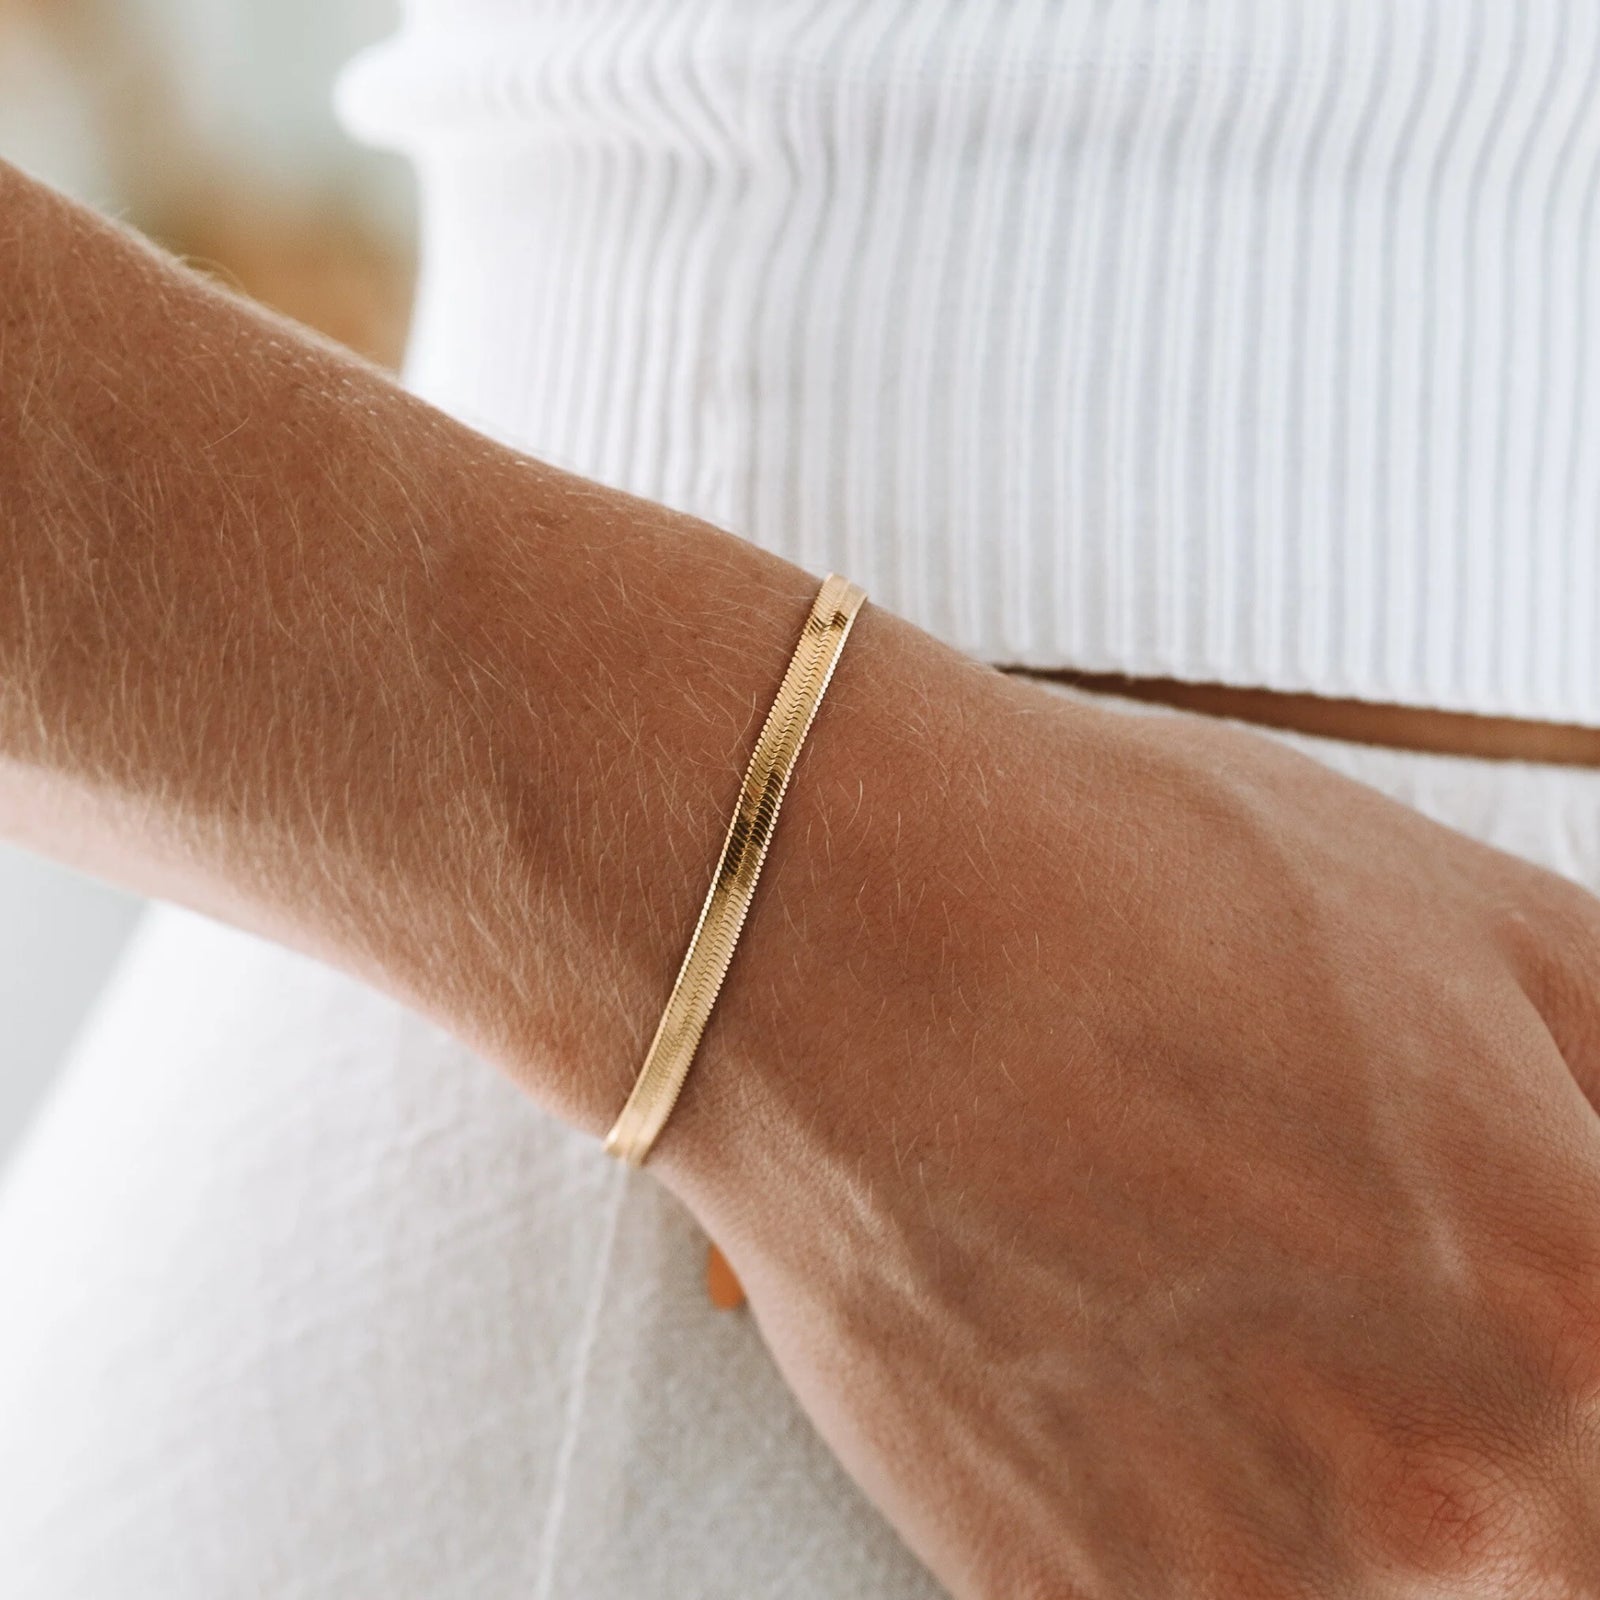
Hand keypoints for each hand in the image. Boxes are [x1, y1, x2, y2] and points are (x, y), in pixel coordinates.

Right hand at [662, 621, 1599, 1596]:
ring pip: (1356, 1574)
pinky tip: (1092, 1327)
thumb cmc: (1116, 881)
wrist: (835, 925)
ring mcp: (1242, 1578)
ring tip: (1187, 1276)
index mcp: (1575, 1310)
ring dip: (1304, 1458)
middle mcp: (1446, 1496)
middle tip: (1313, 1263)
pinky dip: (1160, 1490)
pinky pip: (1179, 1585)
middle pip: (1534, 1532)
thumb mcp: (1475, 919)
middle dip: (1452, 1403)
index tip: (1489, 1301)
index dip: (1563, 1344)